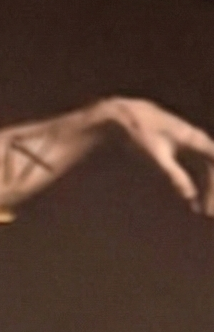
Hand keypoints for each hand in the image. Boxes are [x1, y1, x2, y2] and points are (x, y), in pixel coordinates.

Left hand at [103, 98, 213, 213]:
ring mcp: (188, 144)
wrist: (126, 117)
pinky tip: (191, 200)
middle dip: (211, 190)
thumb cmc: (141, 136)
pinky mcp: (179, 149)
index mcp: (194, 139)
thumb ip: (174, 176)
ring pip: (204, 169)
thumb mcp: (157, 158)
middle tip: (208, 213)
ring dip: (205, 189)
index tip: (211, 204)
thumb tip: (189, 195)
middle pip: (211, 167)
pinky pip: (194, 168)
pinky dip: (194, 183)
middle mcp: (195, 140)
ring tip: (201, 211)